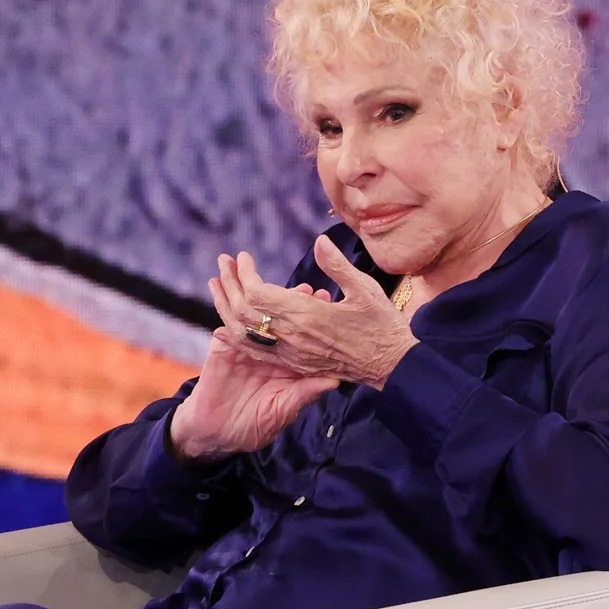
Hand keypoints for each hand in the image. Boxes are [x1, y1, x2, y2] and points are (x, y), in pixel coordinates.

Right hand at [171, 281, 338, 461]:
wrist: (219, 434)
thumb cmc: (255, 426)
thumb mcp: (283, 410)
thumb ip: (305, 394)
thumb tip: (334, 381)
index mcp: (287, 360)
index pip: (301, 331)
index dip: (312, 314)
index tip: (325, 299)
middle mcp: (269, 348)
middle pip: (276, 315)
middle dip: (285, 295)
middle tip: (303, 285)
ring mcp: (245, 345)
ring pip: (248, 310)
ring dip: (245, 285)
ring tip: (245, 261)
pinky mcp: (223, 348)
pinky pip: (224, 321)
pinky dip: (220, 300)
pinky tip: (216, 281)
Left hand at [214, 237, 418, 390]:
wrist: (392, 367)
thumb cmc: (383, 325)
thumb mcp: (365, 289)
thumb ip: (337, 266)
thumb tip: (319, 241)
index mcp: (307, 316)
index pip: (258, 294)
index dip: (245, 274)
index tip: (243, 257)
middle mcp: (293, 337)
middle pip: (245, 311)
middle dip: (229, 285)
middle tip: (222, 263)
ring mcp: (292, 354)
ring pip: (245, 334)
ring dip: (226, 309)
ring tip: (216, 287)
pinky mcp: (295, 364)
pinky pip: (257, 352)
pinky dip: (237, 337)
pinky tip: (225, 327)